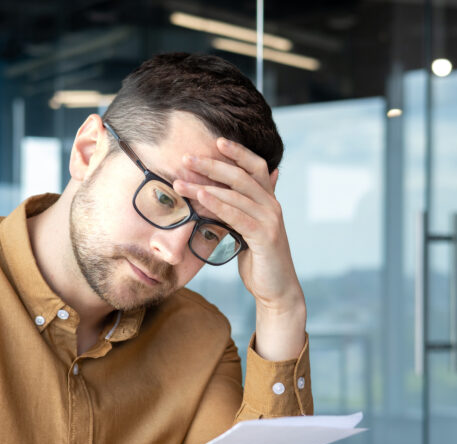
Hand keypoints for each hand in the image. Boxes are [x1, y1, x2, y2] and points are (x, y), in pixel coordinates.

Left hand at [174, 139, 305, 360]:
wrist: (276, 290)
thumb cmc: (259, 260)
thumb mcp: (248, 230)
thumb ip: (240, 210)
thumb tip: (225, 195)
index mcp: (269, 201)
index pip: (256, 166)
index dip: (238, 152)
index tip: (215, 140)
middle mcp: (272, 205)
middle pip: (242, 175)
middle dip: (213, 164)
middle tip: (187, 159)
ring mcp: (270, 220)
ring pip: (236, 194)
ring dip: (206, 185)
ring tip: (181, 182)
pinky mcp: (265, 237)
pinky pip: (238, 215)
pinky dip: (218, 204)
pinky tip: (201, 197)